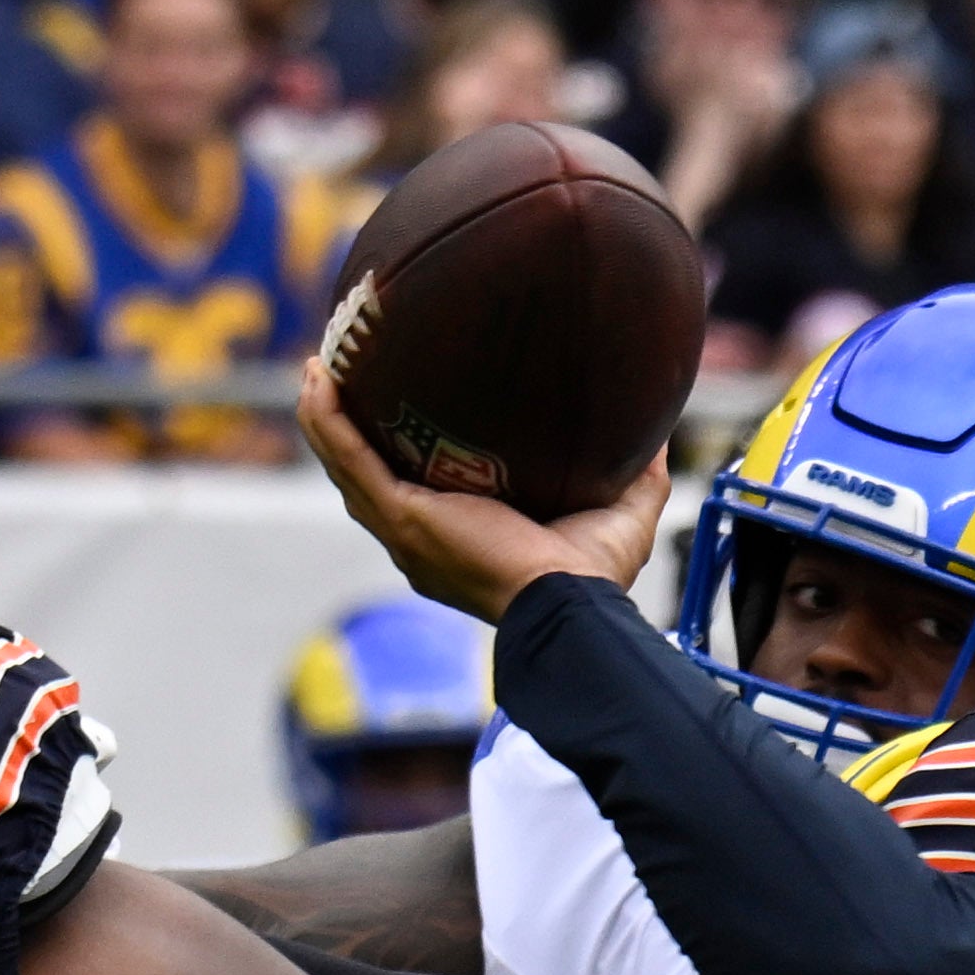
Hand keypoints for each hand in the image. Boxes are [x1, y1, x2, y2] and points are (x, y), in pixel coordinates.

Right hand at [297, 362, 679, 626]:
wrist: (573, 605)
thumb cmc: (595, 579)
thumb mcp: (620, 512)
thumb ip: (635, 470)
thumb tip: (657, 428)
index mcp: (459, 545)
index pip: (414, 497)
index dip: (397, 456)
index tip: (395, 410)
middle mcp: (422, 542)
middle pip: (366, 479)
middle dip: (347, 430)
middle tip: (339, 377)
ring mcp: (406, 530)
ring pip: (346, 466)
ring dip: (325, 416)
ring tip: (317, 369)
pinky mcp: (405, 516)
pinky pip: (350, 458)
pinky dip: (328, 420)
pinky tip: (317, 380)